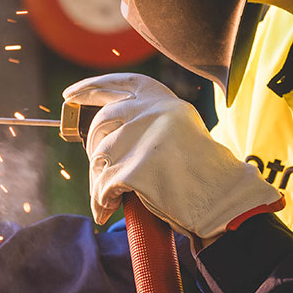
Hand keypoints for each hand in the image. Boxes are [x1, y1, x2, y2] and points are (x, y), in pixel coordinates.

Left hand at [63, 73, 283, 239]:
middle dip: (93, 150)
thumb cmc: (201, 171)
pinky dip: (101, 200)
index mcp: (163, 99)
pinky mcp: (135, 169)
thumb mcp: (178, 129)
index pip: (119, 83)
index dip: (89, 88)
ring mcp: (142, 139)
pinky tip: (107, 209)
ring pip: (98, 158)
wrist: (223, 200)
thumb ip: (147, 121)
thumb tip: (104, 130)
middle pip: (100, 125)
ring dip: (98, 181)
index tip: (69, 96)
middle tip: (100, 170)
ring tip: (108, 197)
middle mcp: (151, 112)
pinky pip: (102, 186)